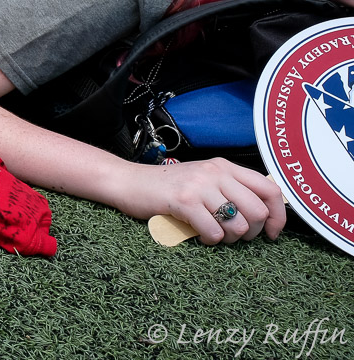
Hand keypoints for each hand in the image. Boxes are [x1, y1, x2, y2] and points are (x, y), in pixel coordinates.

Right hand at [119, 157, 284, 244]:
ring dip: (229, 239)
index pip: (269, 189)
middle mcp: (215, 172)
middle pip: (257, 210)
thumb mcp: (203, 180)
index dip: (277, 215)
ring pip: (238, 224)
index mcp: (224, 166)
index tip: (271, 232)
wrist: (129, 182)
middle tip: (235, 236)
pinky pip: (214, 232)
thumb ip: (230, 189)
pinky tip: (199, 235)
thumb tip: (264, 213)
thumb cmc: (168, 188)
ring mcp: (199, 185)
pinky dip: (210, 241)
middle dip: (251, 232)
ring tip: (215, 235)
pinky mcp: (183, 201)